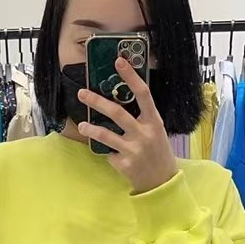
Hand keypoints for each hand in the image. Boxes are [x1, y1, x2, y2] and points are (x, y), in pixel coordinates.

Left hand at [77, 57, 178, 193]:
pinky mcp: (124, 164)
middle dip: (97, 101)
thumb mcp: (156, 131)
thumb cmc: (158, 152)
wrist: (162, 182)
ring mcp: (134, 150)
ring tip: (82, 125)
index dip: (131, 76)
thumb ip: (142, 117)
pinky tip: (111, 154)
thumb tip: (119, 98)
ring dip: (91, 129)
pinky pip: (109, 153)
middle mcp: (144, 134)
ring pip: (106, 135)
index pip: (143, 93)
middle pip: (117, 112)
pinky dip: (107, 151)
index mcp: (154, 121)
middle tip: (81, 93)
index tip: (119, 61)